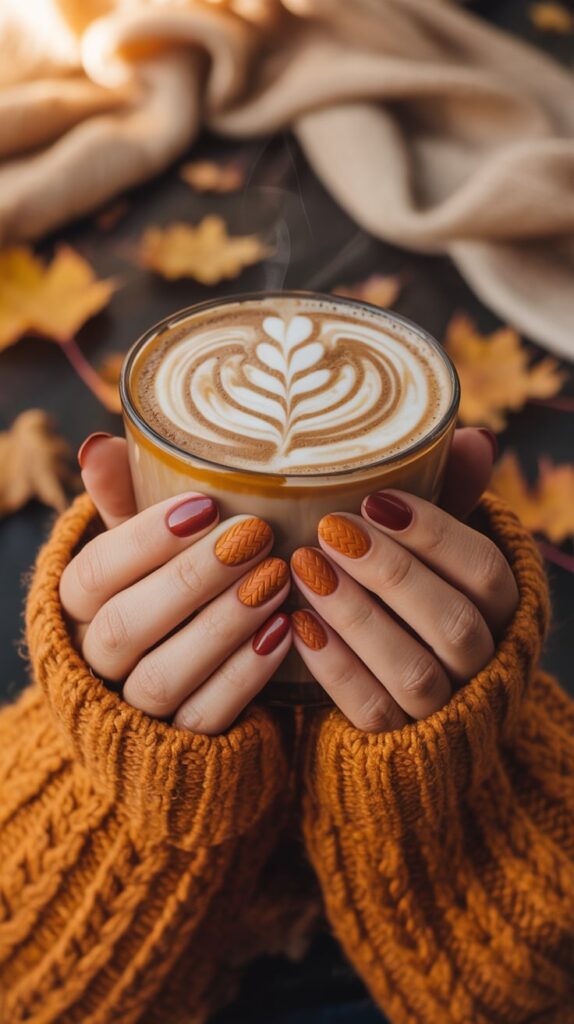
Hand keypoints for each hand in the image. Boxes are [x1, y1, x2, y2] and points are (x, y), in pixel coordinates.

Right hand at [60, 434, 290, 733]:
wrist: (178, 680)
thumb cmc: (162, 588)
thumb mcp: (143, 546)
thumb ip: (124, 500)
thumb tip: (102, 445)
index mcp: (79, 605)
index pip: (93, 573)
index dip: (144, 541)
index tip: (205, 505)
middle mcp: (97, 658)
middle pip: (125, 626)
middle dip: (192, 579)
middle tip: (254, 536)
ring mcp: (135, 707)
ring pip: (163, 677)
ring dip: (223, 625)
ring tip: (278, 580)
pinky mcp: (180, 742)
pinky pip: (205, 717)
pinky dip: (246, 675)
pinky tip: (285, 631)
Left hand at [290, 427, 518, 731]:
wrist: (404, 690)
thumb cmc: (416, 593)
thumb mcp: (434, 548)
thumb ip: (451, 497)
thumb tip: (472, 435)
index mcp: (501, 607)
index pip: (486, 571)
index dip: (435, 535)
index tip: (375, 501)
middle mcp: (484, 661)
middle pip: (453, 623)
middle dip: (390, 573)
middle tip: (329, 530)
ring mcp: (444, 708)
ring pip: (413, 672)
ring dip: (356, 616)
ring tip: (304, 568)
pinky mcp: (398, 740)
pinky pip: (371, 710)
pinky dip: (334, 666)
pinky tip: (294, 622)